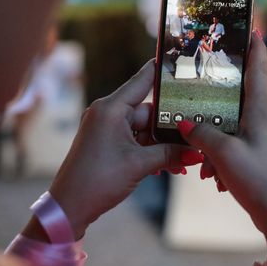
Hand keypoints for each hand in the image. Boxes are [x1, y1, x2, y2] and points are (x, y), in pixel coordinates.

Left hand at [30, 60, 201, 239]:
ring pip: (146, 130)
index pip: (142, 81)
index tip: (178, 58)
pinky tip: (171, 167)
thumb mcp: (140, 165)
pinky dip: (153, 152)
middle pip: (149, 111)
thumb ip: (170, 154)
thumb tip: (196, 152)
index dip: (161, 70)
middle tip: (196, 135)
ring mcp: (108, 129)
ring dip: (164, 145)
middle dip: (172, 127)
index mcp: (111, 109)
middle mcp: (108, 114)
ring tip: (185, 160)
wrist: (69, 208)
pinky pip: (138, 141)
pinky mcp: (109, 144)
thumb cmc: (98, 181)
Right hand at [177, 31, 266, 237]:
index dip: (255, 46)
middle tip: (203, 91)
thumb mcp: (224, 154)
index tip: (253, 27)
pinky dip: (223, 157)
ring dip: (217, 141)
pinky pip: (236, 144)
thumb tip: (186, 123)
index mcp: (262, 109)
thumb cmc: (258, 179)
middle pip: (241, 95)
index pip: (258, 68)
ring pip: (234, 125)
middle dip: (219, 100)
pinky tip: (215, 177)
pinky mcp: (263, 153)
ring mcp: (266, 136)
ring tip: (209, 167)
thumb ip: (202, 134)